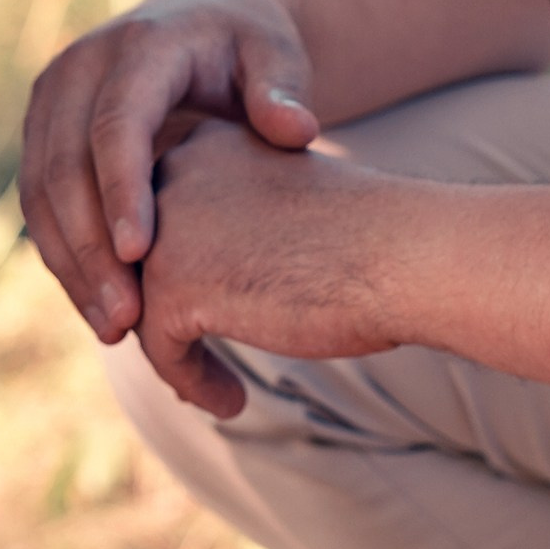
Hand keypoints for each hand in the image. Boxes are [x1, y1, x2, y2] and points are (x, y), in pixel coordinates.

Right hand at [18, 0, 318, 340]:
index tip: (140, 254)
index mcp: (138, 47)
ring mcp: (50, 100)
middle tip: (125, 319)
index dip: (121, 190)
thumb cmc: (250, 45)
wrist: (205, 18)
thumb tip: (295, 131)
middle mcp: (79, 68)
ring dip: (71, 264)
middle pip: (65, 166)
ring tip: (113, 328)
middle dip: (90, 248)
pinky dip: (64, 255)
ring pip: (40, 193)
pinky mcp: (41, 133)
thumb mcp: (276, 54)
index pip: (117, 123)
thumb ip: (284, 90)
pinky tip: (98, 304)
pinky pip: (39, 203)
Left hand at [138, 117, 403, 415]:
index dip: (184, 277)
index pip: (162, 218)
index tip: (218, 320)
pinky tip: (233, 403)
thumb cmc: (373, 239)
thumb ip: (234, 232)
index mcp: (206, 145)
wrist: (407, 253)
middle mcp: (174, 173)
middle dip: (171, 318)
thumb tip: (190, 290)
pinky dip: (191, 380)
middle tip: (203, 367)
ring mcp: (165, 227)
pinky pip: (161, 348)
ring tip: (224, 393)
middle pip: (142, 262)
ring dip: (179, 356)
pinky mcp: (172, 283)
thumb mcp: (283, 214)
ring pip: (143, 307)